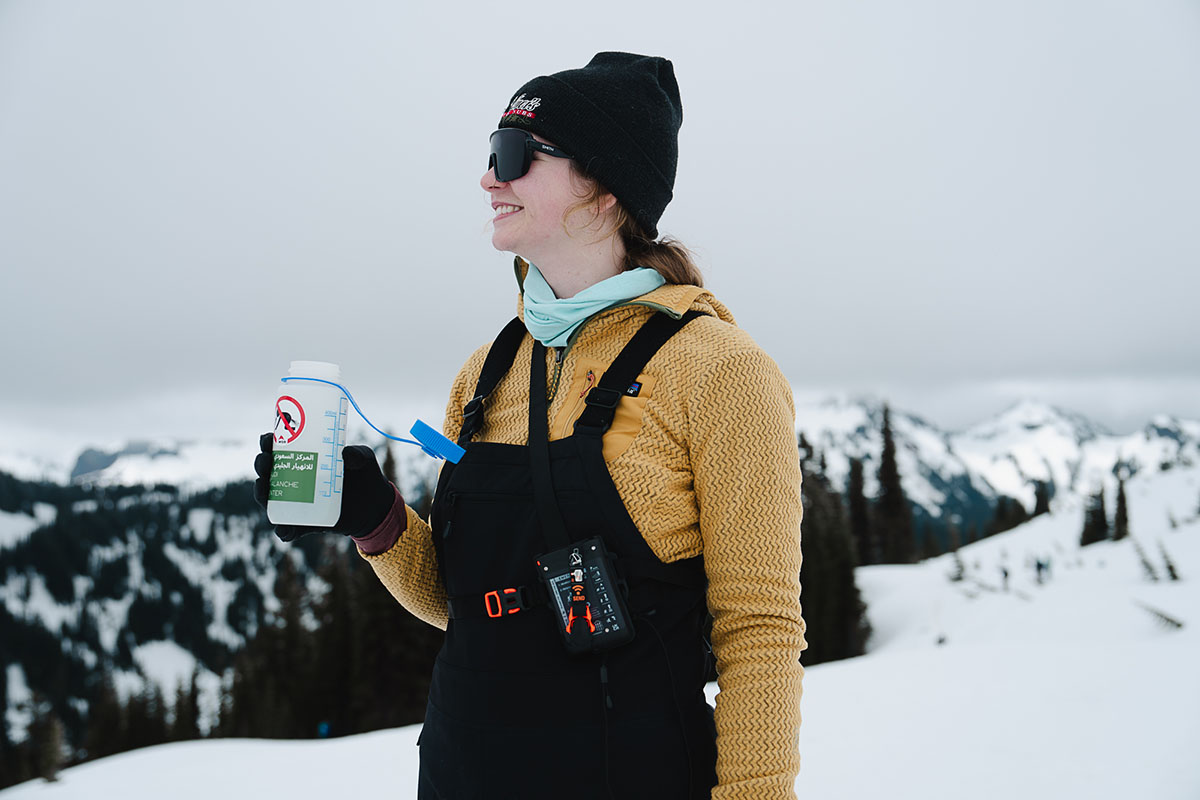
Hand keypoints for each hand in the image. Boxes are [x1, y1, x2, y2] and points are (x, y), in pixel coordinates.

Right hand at [254, 433, 395, 541]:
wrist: (375, 506)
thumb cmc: (364, 476)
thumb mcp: (363, 459)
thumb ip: (357, 454)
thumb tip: (346, 455)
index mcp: (305, 459)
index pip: (279, 449)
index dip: (268, 443)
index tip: (268, 438)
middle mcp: (295, 480)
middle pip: (267, 472)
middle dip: (261, 464)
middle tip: (266, 461)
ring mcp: (297, 502)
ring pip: (270, 499)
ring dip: (262, 493)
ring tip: (264, 489)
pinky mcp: (304, 523)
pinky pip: (288, 529)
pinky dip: (284, 531)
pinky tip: (285, 529)